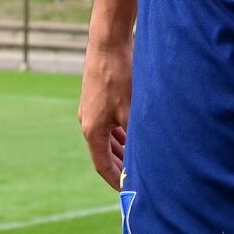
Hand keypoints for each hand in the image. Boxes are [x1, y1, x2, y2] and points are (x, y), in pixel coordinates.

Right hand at [79, 36, 132, 189]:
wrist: (108, 43)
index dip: (115, 180)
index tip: (127, 191)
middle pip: (103, 152)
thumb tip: (146, 160)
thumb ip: (136, 139)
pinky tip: (134, 132)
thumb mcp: (132, 113)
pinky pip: (107, 123)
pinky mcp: (96, 95)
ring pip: (106, 137)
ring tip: (139, 158)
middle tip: (137, 177)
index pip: (102, 165)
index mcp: (92, 130)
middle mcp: (87, 121)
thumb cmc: (120, 78)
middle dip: (120, 166)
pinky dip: (119, 132)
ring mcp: (90, 108)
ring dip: (121, 149)